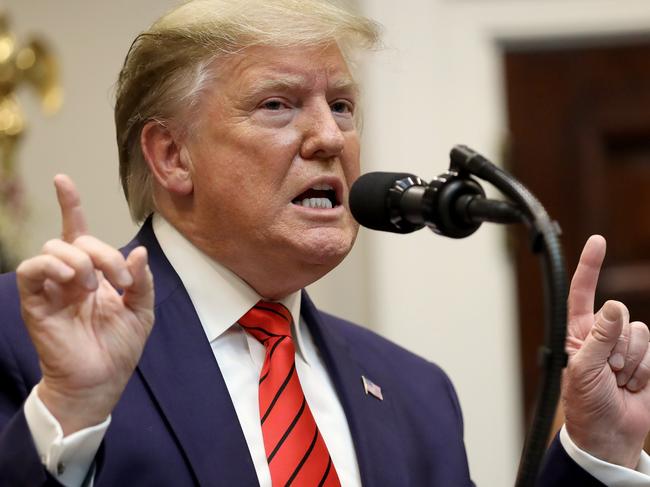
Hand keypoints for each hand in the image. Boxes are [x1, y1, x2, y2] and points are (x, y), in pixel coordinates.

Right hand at [16, 175, 154, 434]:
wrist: (102, 380)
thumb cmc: (119, 348)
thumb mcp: (142, 310)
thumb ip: (141, 280)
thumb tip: (137, 252)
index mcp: (93, 274)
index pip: (77, 232)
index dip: (69, 205)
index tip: (63, 180)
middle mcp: (70, 276)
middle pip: (75, 239)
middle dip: (102, 252)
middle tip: (120, 279)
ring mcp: (51, 288)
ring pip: (52, 249)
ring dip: (80, 260)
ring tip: (93, 286)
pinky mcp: (35, 302)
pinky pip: (31, 270)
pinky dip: (51, 266)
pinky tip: (72, 280)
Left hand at [563, 235, 649, 467]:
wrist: (609, 434)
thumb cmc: (585, 403)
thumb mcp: (583, 369)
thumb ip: (600, 337)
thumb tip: (614, 307)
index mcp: (576, 332)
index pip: (582, 292)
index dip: (590, 266)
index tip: (598, 241)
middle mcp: (600, 334)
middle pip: (619, 314)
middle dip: (617, 344)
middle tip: (606, 370)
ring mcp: (624, 347)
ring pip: (640, 332)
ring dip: (631, 360)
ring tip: (617, 380)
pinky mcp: (644, 361)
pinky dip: (644, 371)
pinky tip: (632, 386)